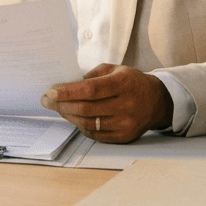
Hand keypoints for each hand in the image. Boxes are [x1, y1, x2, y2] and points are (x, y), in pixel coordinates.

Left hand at [40, 64, 173, 143]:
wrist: (158, 102)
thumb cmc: (132, 82)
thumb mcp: (116, 69)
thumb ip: (93, 74)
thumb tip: (68, 85)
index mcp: (123, 84)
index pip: (90, 90)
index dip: (68, 92)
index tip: (51, 91)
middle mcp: (126, 105)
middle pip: (86, 108)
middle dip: (61, 105)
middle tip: (47, 100)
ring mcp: (126, 123)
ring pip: (88, 123)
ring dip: (68, 116)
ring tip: (58, 108)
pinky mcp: (124, 137)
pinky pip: (95, 134)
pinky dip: (81, 126)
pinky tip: (73, 118)